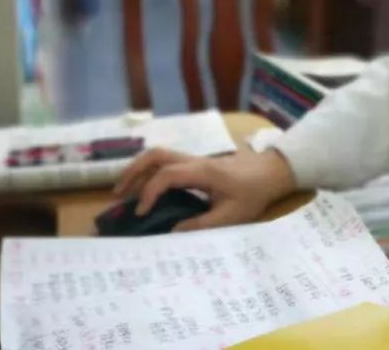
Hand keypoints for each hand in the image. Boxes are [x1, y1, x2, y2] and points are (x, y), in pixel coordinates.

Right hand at [112, 148, 296, 231]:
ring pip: (159, 155)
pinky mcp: (195, 164)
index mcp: (202, 172)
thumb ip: (202, 225)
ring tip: (123, 191)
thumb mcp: (231, 216)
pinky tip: (143, 187)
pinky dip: (149, 171)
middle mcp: (194, 161)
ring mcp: (194, 159)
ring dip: (138, 169)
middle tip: (118, 194)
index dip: (149, 192)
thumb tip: (172, 233)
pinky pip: (166, 161)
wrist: (270, 172)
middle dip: (133, 171)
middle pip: (156, 155)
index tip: (141, 212)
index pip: (167, 175)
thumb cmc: (253, 193)